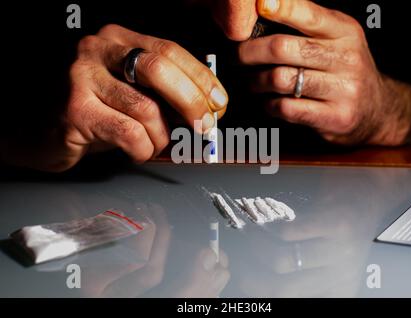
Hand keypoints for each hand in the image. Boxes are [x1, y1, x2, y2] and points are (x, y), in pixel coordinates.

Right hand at [29, 24, 227, 171]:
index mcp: (116, 40)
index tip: (219, 102)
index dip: (201, 78)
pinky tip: (136, 151)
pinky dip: (143, 149)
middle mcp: (96, 50)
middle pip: (160, 70)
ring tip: (155, 144)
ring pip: (146, 109)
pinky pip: (129, 133)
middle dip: (192, 102)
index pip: (170, 50)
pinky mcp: (74, 110)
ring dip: (162, 136)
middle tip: (204, 126)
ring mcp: (82, 77)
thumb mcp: (127, 94)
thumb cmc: (90, 112)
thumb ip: (161, 93)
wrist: (35, 129)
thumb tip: (206, 107)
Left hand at [239, 0, 410, 145]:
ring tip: (252, 82)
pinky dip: (269, 105)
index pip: (308, 14)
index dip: (280, 8)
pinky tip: (268, 102)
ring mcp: (344, 89)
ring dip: (256, 81)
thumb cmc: (345, 70)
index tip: (258, 6)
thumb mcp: (337, 39)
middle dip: (250, 52)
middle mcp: (347, 57)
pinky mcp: (335, 117)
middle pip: (283, 48)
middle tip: (239, 56)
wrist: (377, 110)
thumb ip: (305, 27)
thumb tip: (263, 11)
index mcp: (345, 31)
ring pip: (281, 79)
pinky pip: (287, 108)